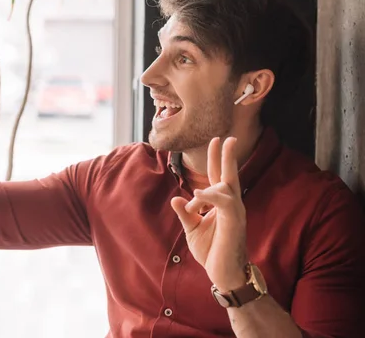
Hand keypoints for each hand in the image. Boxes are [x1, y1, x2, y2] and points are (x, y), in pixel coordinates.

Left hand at [171, 137, 247, 291]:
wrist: (223, 274)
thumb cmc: (212, 251)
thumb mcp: (192, 229)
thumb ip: (185, 213)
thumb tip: (176, 198)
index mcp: (220, 205)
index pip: (218, 177)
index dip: (216, 159)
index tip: (216, 141)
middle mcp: (230, 205)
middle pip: (229, 175)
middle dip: (226, 156)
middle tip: (226, 137)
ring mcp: (235, 213)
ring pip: (226, 186)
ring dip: (210, 184)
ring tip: (200, 189)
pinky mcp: (235, 222)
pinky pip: (223, 202)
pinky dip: (209, 197)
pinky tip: (197, 199)